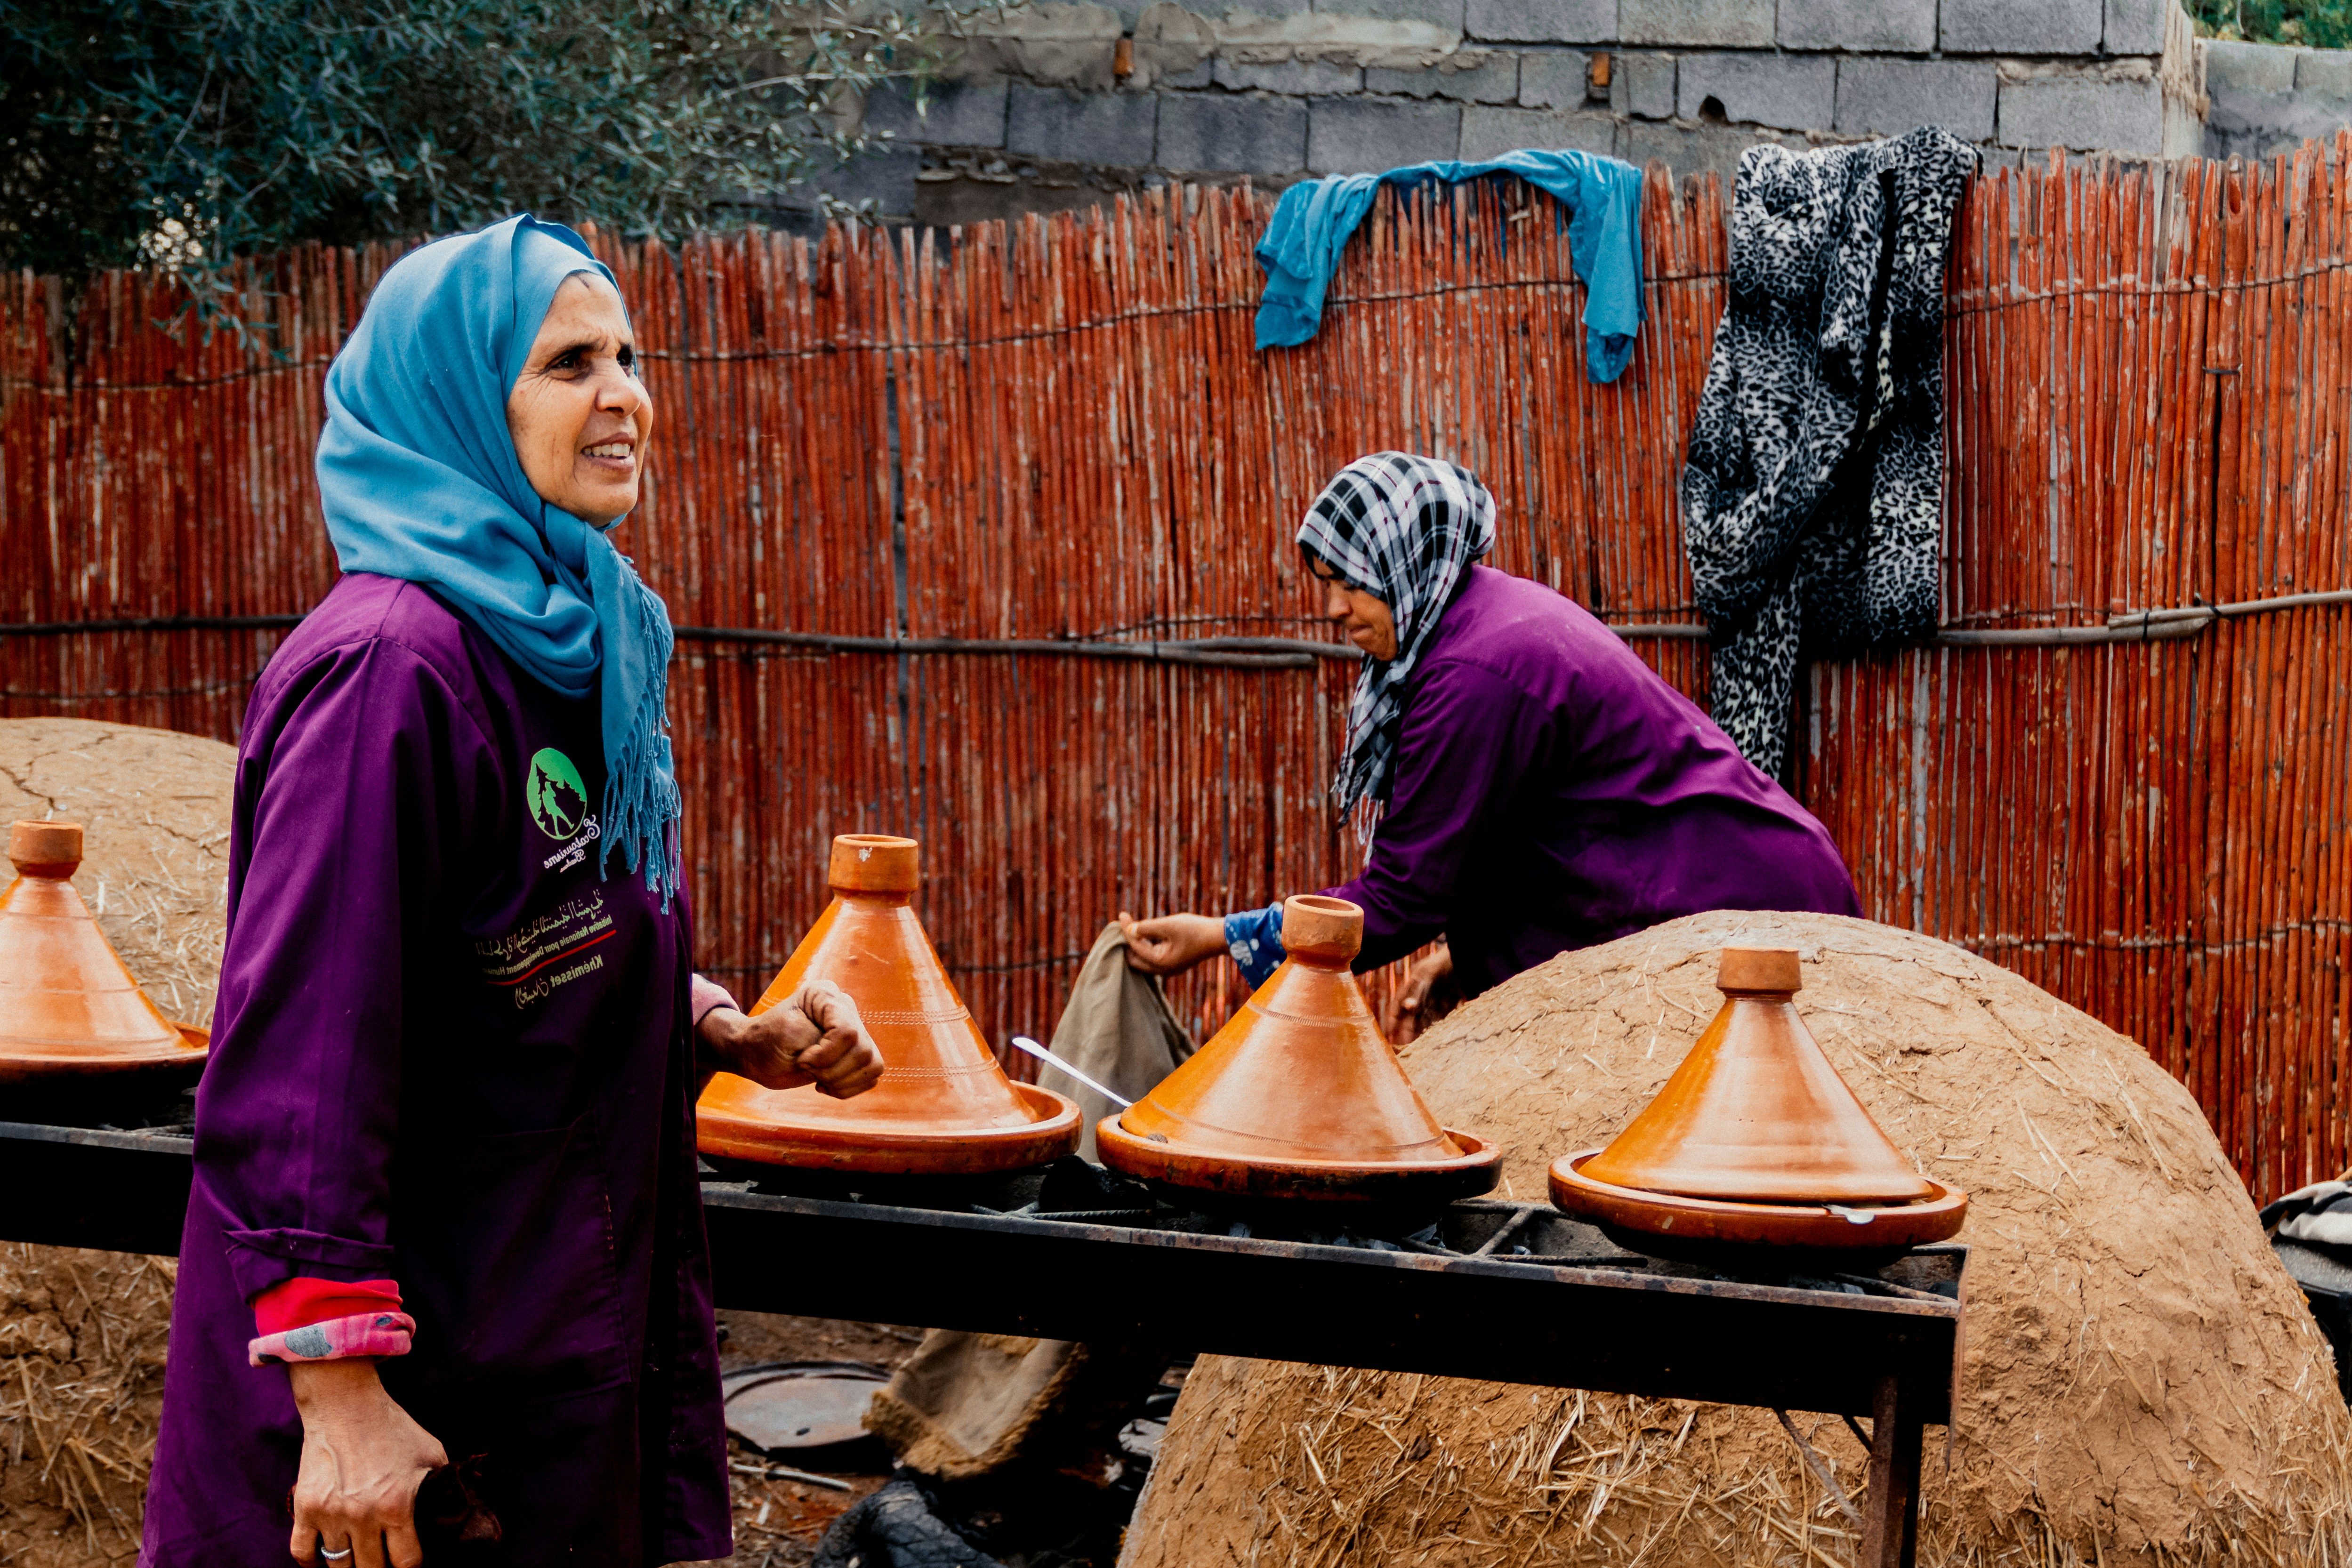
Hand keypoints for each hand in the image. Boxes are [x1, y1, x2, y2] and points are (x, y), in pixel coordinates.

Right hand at [287, 1359, 445, 1567]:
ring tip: (360, 1558)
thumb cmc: (393, 1428)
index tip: (410, 1562)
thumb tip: (452, 1513)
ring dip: (350, 1566)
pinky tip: (326, 1556)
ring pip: (338, 1567)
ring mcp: (331, 1513)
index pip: (406, 1562)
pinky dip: (313, 1561)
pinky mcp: (305, 1508)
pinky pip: (303, 1553)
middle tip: (384, 1560)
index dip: (411, 1567)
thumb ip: (442, 1487)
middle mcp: (363, 1515)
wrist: (345, 1404)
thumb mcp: (430, 1453)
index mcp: (398, 1504)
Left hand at [699, 978, 883, 1098]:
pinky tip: (825, 1084)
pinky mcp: (856, 1053)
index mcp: (826, 994)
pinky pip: (871, 1076)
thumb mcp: (787, 1034)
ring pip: (871, 1064)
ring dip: (840, 1080)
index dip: (826, 1054)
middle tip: (806, 1067)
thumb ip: (821, 1038)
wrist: (756, 1055)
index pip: (847, 1031)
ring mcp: (854, 1030)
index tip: (802, 1059)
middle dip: (832, 1070)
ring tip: (816, 1077)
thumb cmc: (765, 1041)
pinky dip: (847, 1088)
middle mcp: (845, 1008)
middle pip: (862, 1050)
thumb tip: (854, 1045)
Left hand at [1118, 910, 1226, 976]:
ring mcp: (1169, 968)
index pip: (1135, 947)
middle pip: (1135, 959)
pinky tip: (1144, 932)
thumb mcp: (1169, 925)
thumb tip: (1129, 928)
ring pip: (1144, 959)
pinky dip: (1146, 946)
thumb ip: (1147, 927)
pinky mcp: (1175, 962)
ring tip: (1131, 925)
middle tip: (1123, 923)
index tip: (1121, 915)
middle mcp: (1163, 970)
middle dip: (1127, 942)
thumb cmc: (1196, 930)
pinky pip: (1153, 957)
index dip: (1126, 929)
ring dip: (1136, 944)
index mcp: (1161, 963)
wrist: (1221, 937)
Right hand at [1382, 943, 1453, 1044]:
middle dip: (1409, 1026)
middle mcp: (1425, 989)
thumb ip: (1419, 991)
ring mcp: (1439, 994)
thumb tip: (1408, 1007)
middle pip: (1414, 1011)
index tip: (1391, 1031)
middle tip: (1407, 1042)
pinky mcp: (1453, 999)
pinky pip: (1444, 1014)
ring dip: (1423, 1027)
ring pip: (1428, 1014)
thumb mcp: (1429, 974)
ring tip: (1419, 1041)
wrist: (1470, 953)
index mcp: (1415, 980)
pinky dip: (1440, 1023)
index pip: (1399, 1001)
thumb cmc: (1446, 959)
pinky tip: (1436, 1033)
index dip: (1394, 1016)